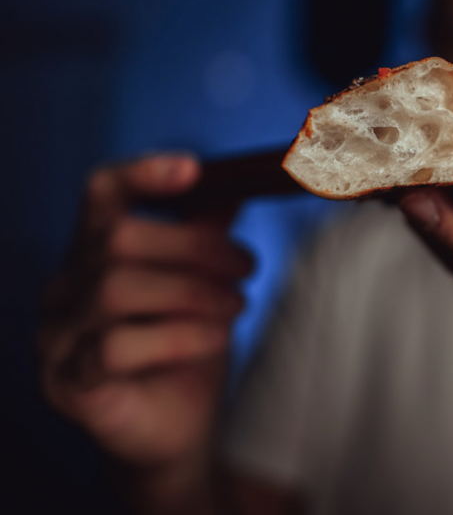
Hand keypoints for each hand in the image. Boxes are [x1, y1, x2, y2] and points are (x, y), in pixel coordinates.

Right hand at [39, 154, 250, 472]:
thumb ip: (209, 233)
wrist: (177, 432)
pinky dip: (179, 335)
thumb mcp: (204, 284)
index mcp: (93, 253)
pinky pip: (117, 346)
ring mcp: (58, 336)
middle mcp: (64, 288)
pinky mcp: (68, 382)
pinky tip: (216, 338)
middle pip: (118, 238)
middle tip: (247, 265)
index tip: (192, 168)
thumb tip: (239, 183)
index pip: (100, 194)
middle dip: (195, 248)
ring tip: (236, 304)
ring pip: (117, 288)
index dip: (140, 174)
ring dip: (193, 291)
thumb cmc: (187, 350)